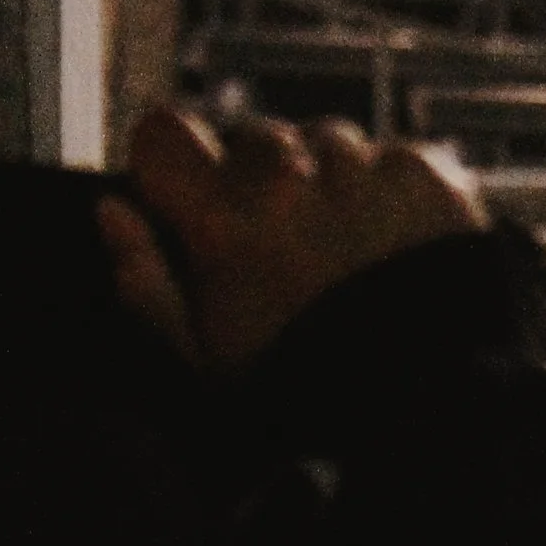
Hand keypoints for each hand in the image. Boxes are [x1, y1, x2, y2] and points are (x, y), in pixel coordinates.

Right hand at [106, 107, 486, 370]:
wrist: (431, 413)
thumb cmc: (306, 395)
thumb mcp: (205, 362)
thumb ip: (148, 283)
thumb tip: (114, 212)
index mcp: (221, 223)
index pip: (164, 132)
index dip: (171, 163)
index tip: (188, 196)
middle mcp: (290, 179)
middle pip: (252, 139)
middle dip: (258, 181)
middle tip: (284, 248)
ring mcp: (364, 171)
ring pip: (326, 141)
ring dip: (329, 180)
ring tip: (349, 253)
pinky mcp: (428, 176)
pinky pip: (392, 157)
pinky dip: (391, 192)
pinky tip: (398, 250)